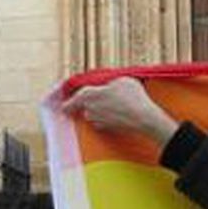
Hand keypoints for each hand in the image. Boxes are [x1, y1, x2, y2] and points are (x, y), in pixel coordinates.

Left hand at [63, 77, 180, 144]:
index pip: (76, 97)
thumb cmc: (132, 96)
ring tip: (111, 105)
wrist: (143, 118)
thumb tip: (107, 84)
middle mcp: (91, 109)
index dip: (69, 101)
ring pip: (92, 115)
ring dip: (97, 111)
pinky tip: (116, 114)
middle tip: (87, 104)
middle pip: (83, 107)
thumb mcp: (122, 80)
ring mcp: (98, 120)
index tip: (63, 105)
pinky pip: (101, 122)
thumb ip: (110, 81)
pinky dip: (105, 118)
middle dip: (83, 105)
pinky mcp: (107, 128)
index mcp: (91, 94)